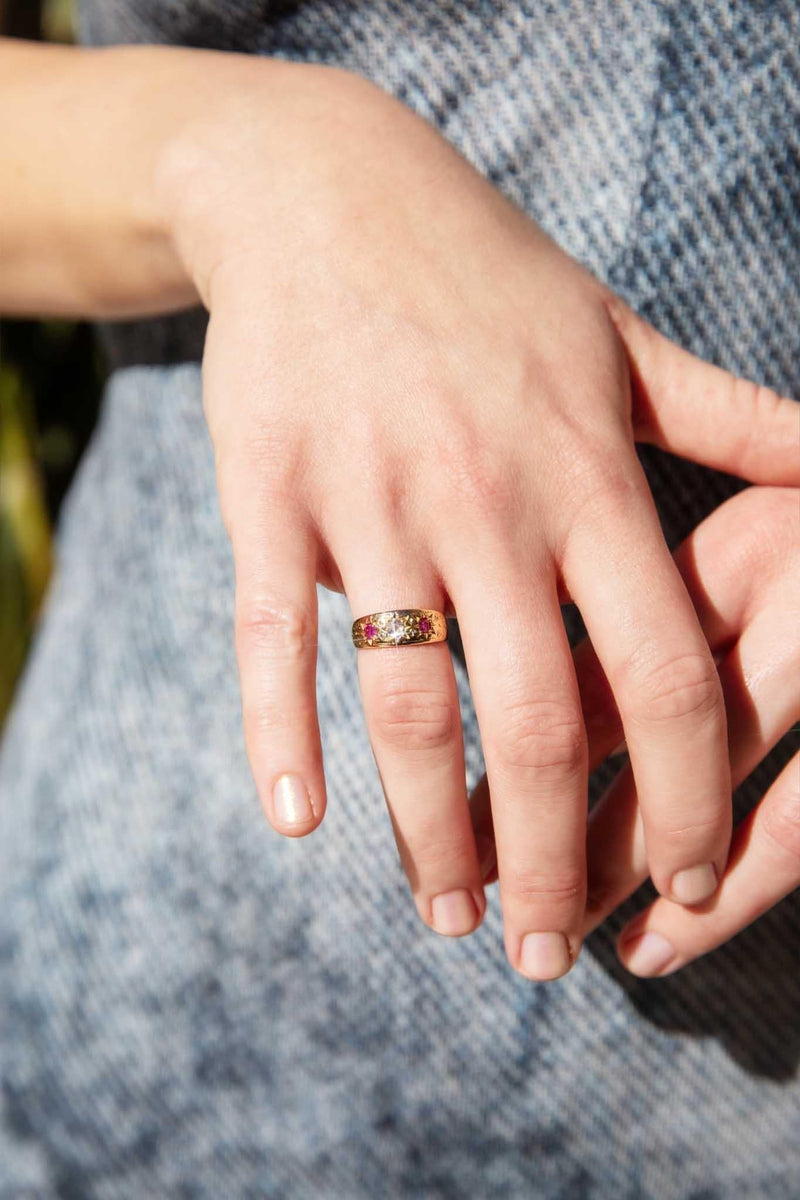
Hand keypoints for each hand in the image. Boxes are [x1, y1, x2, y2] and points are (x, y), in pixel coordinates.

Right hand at [158, 58, 798, 979]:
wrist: (325, 195)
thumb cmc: (485, 275)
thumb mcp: (623, 339)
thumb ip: (736, 417)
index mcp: (586, 479)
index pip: (665, 674)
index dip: (685, 796)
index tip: (685, 879)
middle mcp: (486, 505)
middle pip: (534, 725)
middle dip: (550, 862)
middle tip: (551, 953)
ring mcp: (370, 503)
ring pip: (405, 706)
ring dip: (427, 835)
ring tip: (446, 918)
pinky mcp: (269, 498)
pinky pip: (269, 636)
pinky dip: (278, 736)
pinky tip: (295, 822)